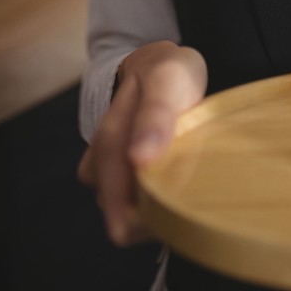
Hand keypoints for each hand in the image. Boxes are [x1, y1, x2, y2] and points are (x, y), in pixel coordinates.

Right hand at [77, 40, 206, 245]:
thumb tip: (138, 159)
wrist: (157, 63)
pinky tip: (175, 171)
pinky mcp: (118, 171)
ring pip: (130, 211)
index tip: (184, 206)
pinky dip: (156, 193)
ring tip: (185, 170)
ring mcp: (107, 171)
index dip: (153, 227)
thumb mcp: (167, 81)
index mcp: (109, 147)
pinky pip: (135, 199)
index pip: (122, 222)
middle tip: (190, 182)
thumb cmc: (166, 72)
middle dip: (158, 212)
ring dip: (158, 201)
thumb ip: (155, 115)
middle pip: (126, 221)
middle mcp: (100, 167)